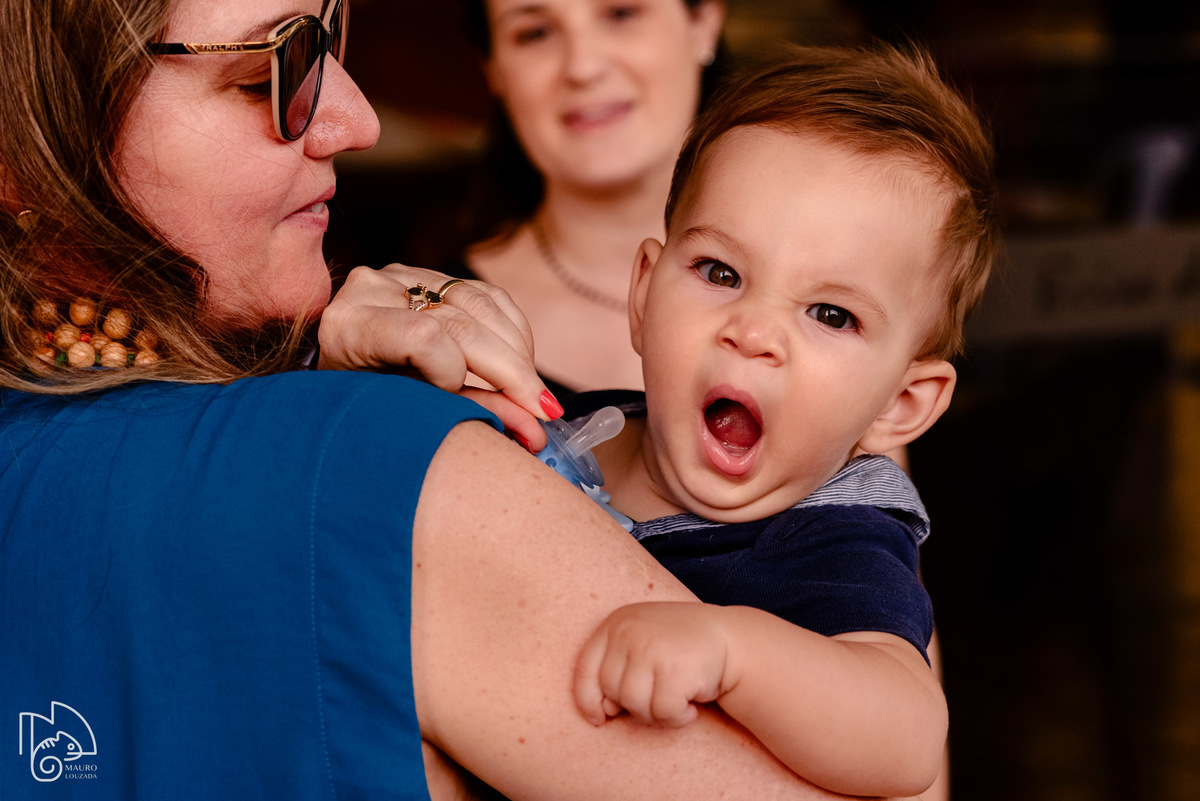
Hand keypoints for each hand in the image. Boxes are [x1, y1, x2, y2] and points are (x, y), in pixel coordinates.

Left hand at [317, 263, 559, 449]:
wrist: (343, 381)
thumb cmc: (366, 409)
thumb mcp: (406, 415)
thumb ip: (468, 413)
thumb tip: (535, 432)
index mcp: (350, 324)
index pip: (423, 335)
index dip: (454, 371)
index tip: (466, 404)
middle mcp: (373, 288)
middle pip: (462, 320)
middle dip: (511, 370)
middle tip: (543, 411)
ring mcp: (403, 275)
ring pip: (483, 302)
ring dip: (519, 351)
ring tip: (533, 394)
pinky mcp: (432, 274)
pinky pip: (489, 294)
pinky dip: (515, 330)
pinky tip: (523, 363)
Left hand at [574, 602, 730, 727]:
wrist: (731, 639)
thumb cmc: (680, 648)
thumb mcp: (641, 643)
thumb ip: (616, 668)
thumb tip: (602, 711)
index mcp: (616, 623)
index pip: (585, 669)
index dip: (587, 700)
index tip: (600, 718)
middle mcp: (630, 631)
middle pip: (612, 692)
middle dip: (635, 706)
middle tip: (661, 697)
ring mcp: (652, 648)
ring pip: (636, 706)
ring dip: (658, 714)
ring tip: (677, 698)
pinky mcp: (676, 669)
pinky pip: (664, 712)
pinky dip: (679, 717)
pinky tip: (692, 703)